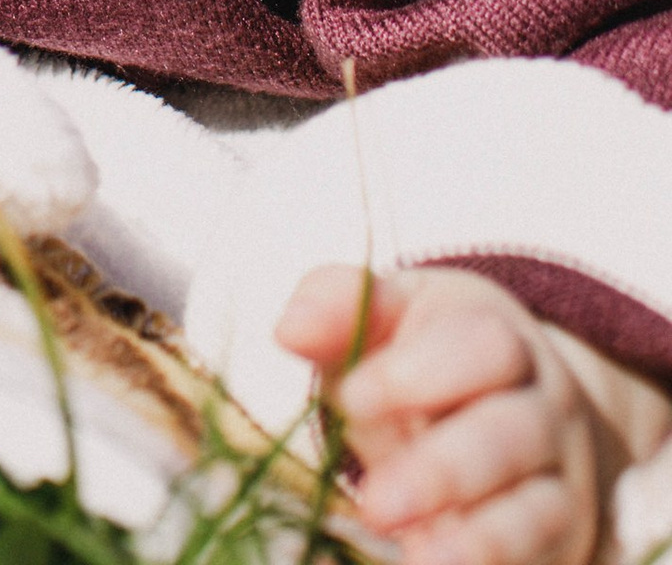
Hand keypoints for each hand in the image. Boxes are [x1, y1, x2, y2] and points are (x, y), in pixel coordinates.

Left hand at [279, 264, 670, 564]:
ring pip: (535, 512)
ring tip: (421, 562)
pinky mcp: (556, 545)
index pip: (481, 347)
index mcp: (498, 339)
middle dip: (444, 472)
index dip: (420, 374)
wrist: (513, 420)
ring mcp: (557, 484)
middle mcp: (542, 411)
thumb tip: (290, 329)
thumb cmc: (425, 362)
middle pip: (509, 436)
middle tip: (378, 505)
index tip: (353, 399)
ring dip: (482, 542)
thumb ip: (339, 307)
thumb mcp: (388, 318)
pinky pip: (537, 562)